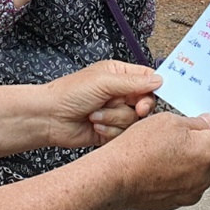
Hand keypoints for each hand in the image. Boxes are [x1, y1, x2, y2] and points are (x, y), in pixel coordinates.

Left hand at [44, 60, 162, 147]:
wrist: (50, 117)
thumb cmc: (69, 93)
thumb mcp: (104, 82)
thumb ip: (133, 82)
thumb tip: (159, 79)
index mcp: (119, 75)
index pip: (147, 80)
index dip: (152, 91)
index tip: (146, 100)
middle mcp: (119, 93)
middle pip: (145, 103)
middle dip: (134, 108)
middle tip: (132, 109)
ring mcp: (115, 112)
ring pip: (133, 121)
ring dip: (113, 118)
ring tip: (95, 114)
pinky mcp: (110, 130)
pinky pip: (122, 134)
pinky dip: (109, 130)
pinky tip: (94, 125)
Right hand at [107, 111, 209, 209]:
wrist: (117, 178)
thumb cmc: (137, 151)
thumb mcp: (168, 121)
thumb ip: (194, 122)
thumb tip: (206, 123)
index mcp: (207, 151)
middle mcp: (205, 174)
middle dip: (205, 142)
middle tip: (184, 134)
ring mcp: (194, 191)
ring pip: (203, 170)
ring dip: (194, 160)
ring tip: (169, 151)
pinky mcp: (181, 201)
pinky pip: (190, 184)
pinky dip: (182, 175)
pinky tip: (163, 166)